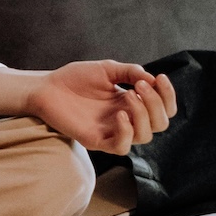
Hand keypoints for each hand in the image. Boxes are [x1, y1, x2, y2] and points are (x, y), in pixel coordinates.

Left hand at [0, 61, 177, 154]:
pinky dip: (126, 131)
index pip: (163, 108)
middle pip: (160, 123)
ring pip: (144, 136)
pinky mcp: (97, 140)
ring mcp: (112, 131)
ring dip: (143, 115)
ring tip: (128, 95)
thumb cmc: (75, 78)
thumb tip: (153, 79)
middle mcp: (126, 119)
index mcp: (131, 103)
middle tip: (139, 87)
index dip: (168, 96)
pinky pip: (121, 147)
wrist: (47, 87)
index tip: (161, 77)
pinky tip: (119, 114)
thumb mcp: (107, 69)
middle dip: (156, 104)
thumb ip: (130, 72)